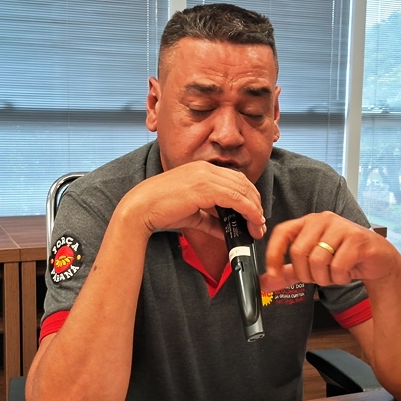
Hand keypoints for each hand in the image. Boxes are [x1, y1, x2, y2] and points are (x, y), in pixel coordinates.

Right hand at [119, 161, 265, 240]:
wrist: (141, 208)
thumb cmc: (161, 210)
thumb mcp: (193, 215)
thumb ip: (212, 221)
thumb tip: (227, 232)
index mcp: (202, 170)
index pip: (235, 179)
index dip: (249, 196)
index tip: (254, 214)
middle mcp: (205, 169)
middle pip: (243, 183)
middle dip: (256, 203)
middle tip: (259, 223)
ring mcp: (205, 175)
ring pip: (242, 189)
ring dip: (255, 209)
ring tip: (258, 226)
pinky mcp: (205, 187)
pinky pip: (236, 198)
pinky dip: (249, 210)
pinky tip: (253, 222)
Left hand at [261, 211, 400, 289]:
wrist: (378, 260)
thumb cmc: (344, 259)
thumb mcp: (311, 267)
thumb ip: (287, 273)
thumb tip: (264, 282)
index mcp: (309, 222)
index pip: (282, 232)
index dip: (273, 253)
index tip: (272, 272)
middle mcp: (324, 220)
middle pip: (298, 251)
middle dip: (305, 274)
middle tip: (317, 278)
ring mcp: (342, 227)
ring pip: (318, 260)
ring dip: (324, 278)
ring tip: (334, 275)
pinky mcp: (357, 239)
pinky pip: (337, 266)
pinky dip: (339, 278)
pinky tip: (346, 273)